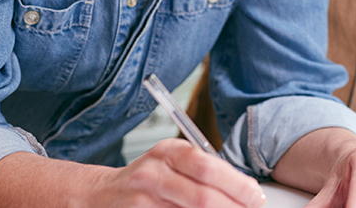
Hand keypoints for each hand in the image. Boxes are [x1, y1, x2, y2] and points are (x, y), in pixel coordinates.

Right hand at [89, 139, 265, 207]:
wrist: (100, 195)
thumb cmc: (147, 180)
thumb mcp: (172, 164)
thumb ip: (203, 171)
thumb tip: (245, 191)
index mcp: (167, 152)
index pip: (207, 166)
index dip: (236, 184)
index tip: (255, 195)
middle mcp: (153, 173)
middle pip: (202, 196)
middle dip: (233, 207)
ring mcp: (143, 200)